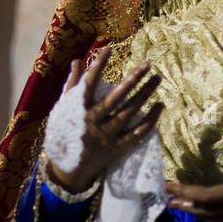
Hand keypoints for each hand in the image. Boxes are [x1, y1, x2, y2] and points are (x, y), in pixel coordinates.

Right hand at [46, 46, 163, 194]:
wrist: (67, 171)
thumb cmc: (65, 134)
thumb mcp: (63, 109)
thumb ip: (71, 85)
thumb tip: (77, 61)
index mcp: (77, 110)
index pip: (88, 84)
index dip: (97, 66)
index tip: (108, 49)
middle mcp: (92, 122)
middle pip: (115, 98)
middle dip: (132, 80)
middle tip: (147, 64)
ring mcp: (105, 137)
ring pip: (128, 113)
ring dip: (144, 95)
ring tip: (157, 78)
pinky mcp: (116, 149)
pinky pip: (137, 134)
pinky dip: (150, 120)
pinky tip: (160, 106)